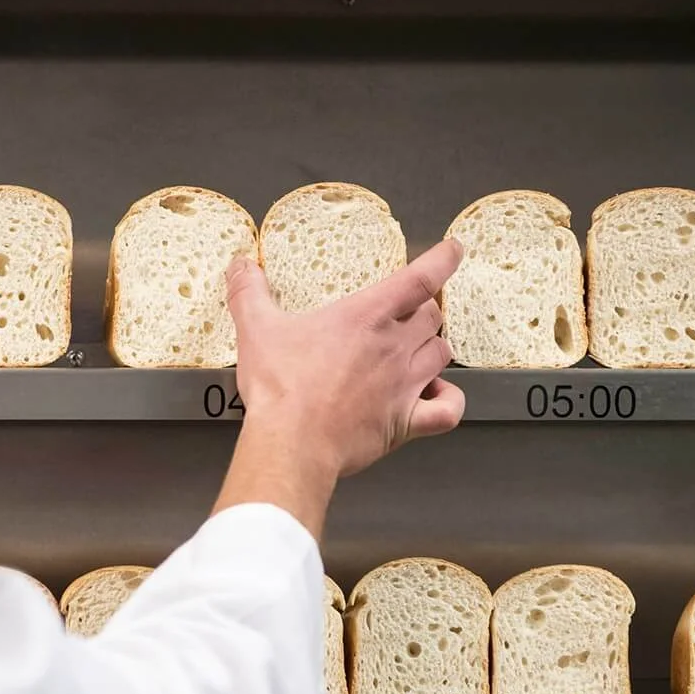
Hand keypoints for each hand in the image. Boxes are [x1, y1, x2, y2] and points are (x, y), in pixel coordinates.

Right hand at [226, 240, 466, 479]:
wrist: (292, 443)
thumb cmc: (280, 387)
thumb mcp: (256, 328)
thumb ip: (249, 292)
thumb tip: (241, 265)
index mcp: (366, 316)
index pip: (421, 277)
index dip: (443, 259)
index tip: (453, 250)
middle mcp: (394, 346)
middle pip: (432, 316)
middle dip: (423, 311)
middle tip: (407, 314)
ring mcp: (405, 385)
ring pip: (442, 354)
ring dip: (432, 348)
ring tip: (415, 352)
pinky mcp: (407, 422)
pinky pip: (448, 409)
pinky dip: (449, 400)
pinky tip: (436, 397)